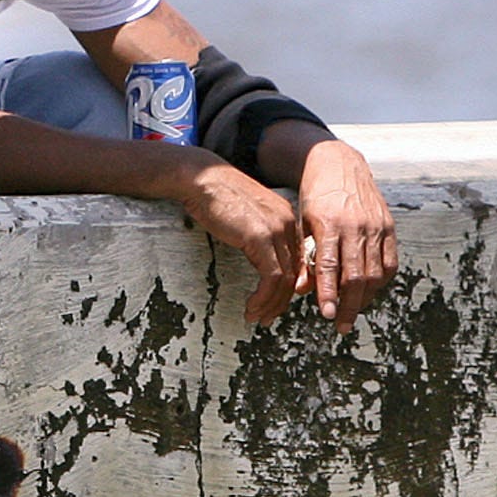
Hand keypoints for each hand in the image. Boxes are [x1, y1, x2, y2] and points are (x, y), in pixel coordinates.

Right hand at [177, 158, 306, 326]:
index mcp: (285, 219)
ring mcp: (276, 231)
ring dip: (271, 304)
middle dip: (281, 301)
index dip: (286, 286)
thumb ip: (256, 235)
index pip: (295, 260)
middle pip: (294, 273)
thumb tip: (256, 256)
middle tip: (266, 317)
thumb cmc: (214, 196)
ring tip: (256, 317)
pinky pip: (272, 278)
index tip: (272, 302)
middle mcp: (286, 224)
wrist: (202, 179)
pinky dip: (263, 298)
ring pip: (285, 280)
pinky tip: (250, 306)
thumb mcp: (243, 217)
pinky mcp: (261, 238)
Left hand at [296, 138, 397, 333]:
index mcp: (330, 224)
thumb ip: (304, 257)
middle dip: (349, 305)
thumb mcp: (302, 223)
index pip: (330, 266)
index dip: (329, 293)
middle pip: (356, 276)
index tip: (328, 315)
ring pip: (375, 272)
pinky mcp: (389, 226)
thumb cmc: (314, 197)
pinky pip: (390, 262)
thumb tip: (301, 291)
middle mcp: (356, 226)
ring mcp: (376, 226)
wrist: (339, 164)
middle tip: (342, 327)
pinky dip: (380, 282)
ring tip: (353, 313)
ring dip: (365, 298)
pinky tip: (369, 293)